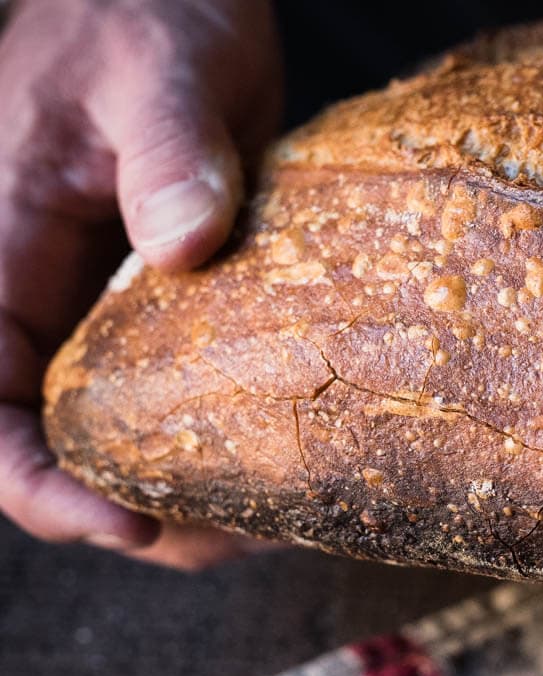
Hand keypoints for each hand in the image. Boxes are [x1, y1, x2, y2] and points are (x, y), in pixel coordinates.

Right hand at [0, 0, 281, 567]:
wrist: (180, 2)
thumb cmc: (148, 20)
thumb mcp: (157, 73)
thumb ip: (167, 149)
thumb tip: (182, 245)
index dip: (40, 489)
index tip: (130, 522)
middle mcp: (39, 300)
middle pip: (54, 448)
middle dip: (131, 512)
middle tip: (232, 538)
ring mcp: (101, 309)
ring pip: (117, 435)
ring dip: (184, 490)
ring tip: (270, 519)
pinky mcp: (165, 307)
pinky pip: (175, 394)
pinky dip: (219, 438)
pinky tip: (285, 459)